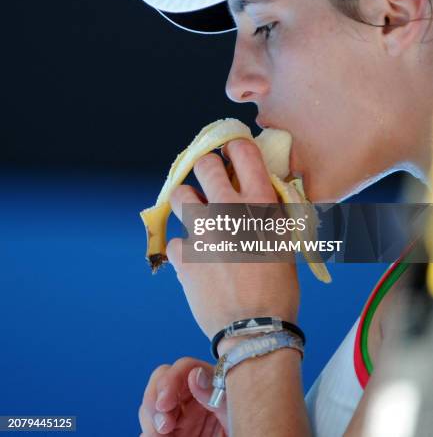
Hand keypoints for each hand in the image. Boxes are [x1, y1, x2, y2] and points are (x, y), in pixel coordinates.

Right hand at [138, 357, 227, 435]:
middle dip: (155, 400)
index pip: (184, 367)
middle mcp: (191, 396)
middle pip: (161, 381)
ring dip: (150, 420)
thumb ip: (216, 396)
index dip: (170, 380)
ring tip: (159, 436)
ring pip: (151, 405)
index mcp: (210, 383)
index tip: (164, 403)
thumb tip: (195, 375)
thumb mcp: (234, 413)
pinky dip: (148, 433)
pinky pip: (150, 429)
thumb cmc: (247, 430)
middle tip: (162, 426)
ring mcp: (179, 416)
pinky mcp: (172, 433)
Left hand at [167, 138, 299, 339]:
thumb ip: (268, 212)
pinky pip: (176, 239)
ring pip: (179, 195)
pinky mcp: (183, 254)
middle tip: (210, 182)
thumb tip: (258, 193)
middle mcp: (227, 209)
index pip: (242, 151)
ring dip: (187, 201)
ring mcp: (202, 231)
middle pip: (204, 164)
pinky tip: (198, 262)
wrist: (255, 329)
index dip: (234, 148)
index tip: (231, 154)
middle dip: (206, 169)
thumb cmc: (279, 288)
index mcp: (259, 203)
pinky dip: (185, 248)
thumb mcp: (284, 242)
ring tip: (197, 216)